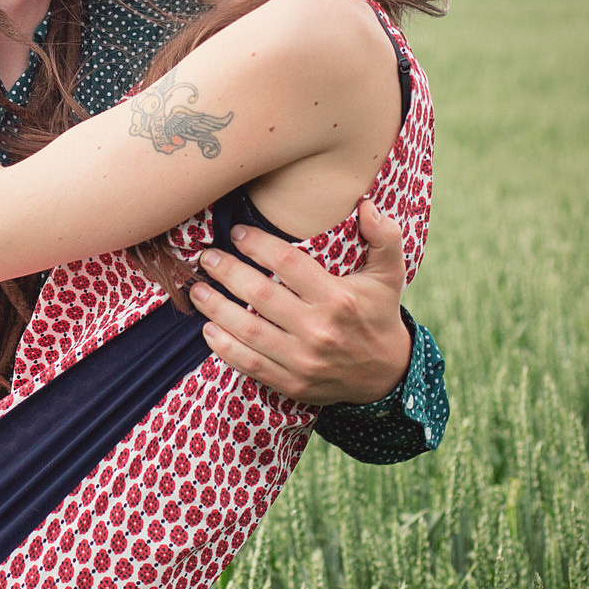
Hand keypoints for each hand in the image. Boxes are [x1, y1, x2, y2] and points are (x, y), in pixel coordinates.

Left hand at [189, 199, 411, 405]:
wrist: (387, 374)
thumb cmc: (380, 314)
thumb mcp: (390, 274)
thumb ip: (383, 236)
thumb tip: (367, 205)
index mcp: (338, 298)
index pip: (287, 263)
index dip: (257, 244)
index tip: (237, 233)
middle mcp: (318, 329)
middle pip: (260, 295)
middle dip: (227, 272)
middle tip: (207, 258)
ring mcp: (303, 360)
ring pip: (247, 331)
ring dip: (216, 308)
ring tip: (198, 290)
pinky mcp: (292, 383)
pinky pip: (249, 364)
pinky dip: (224, 348)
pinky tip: (208, 329)